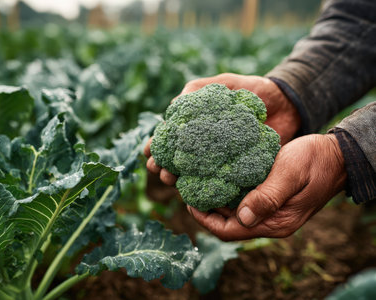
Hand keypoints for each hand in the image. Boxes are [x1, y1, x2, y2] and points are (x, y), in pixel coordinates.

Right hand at [144, 73, 301, 185]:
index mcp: (195, 125)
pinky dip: (205, 188)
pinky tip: (195, 192)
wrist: (287, 104)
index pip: (169, 139)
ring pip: (192, 174)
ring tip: (172, 181)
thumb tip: (171, 107)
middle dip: (163, 166)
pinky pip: (218, 182)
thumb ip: (197, 90)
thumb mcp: (222, 84)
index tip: (149, 154)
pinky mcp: (236, 171)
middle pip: (176, 160)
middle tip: (161, 171)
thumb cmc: (251, 91)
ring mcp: (218, 160)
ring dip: (178, 179)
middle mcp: (203, 145)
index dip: (156, 147)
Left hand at [188, 134, 346, 240]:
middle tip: (190, 188)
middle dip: (206, 208)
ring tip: (199, 181)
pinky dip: (228, 191)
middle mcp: (270, 221)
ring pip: (233, 212)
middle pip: (227, 223)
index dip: (205, 219)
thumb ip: (267, 196)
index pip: (229, 231)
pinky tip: (218, 176)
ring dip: (216, 199)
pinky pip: (242, 200)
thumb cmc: (314, 161)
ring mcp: (270, 211)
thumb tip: (241, 217)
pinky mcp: (269, 199)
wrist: (336, 155)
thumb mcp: (290, 174)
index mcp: (274, 222)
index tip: (189, 201)